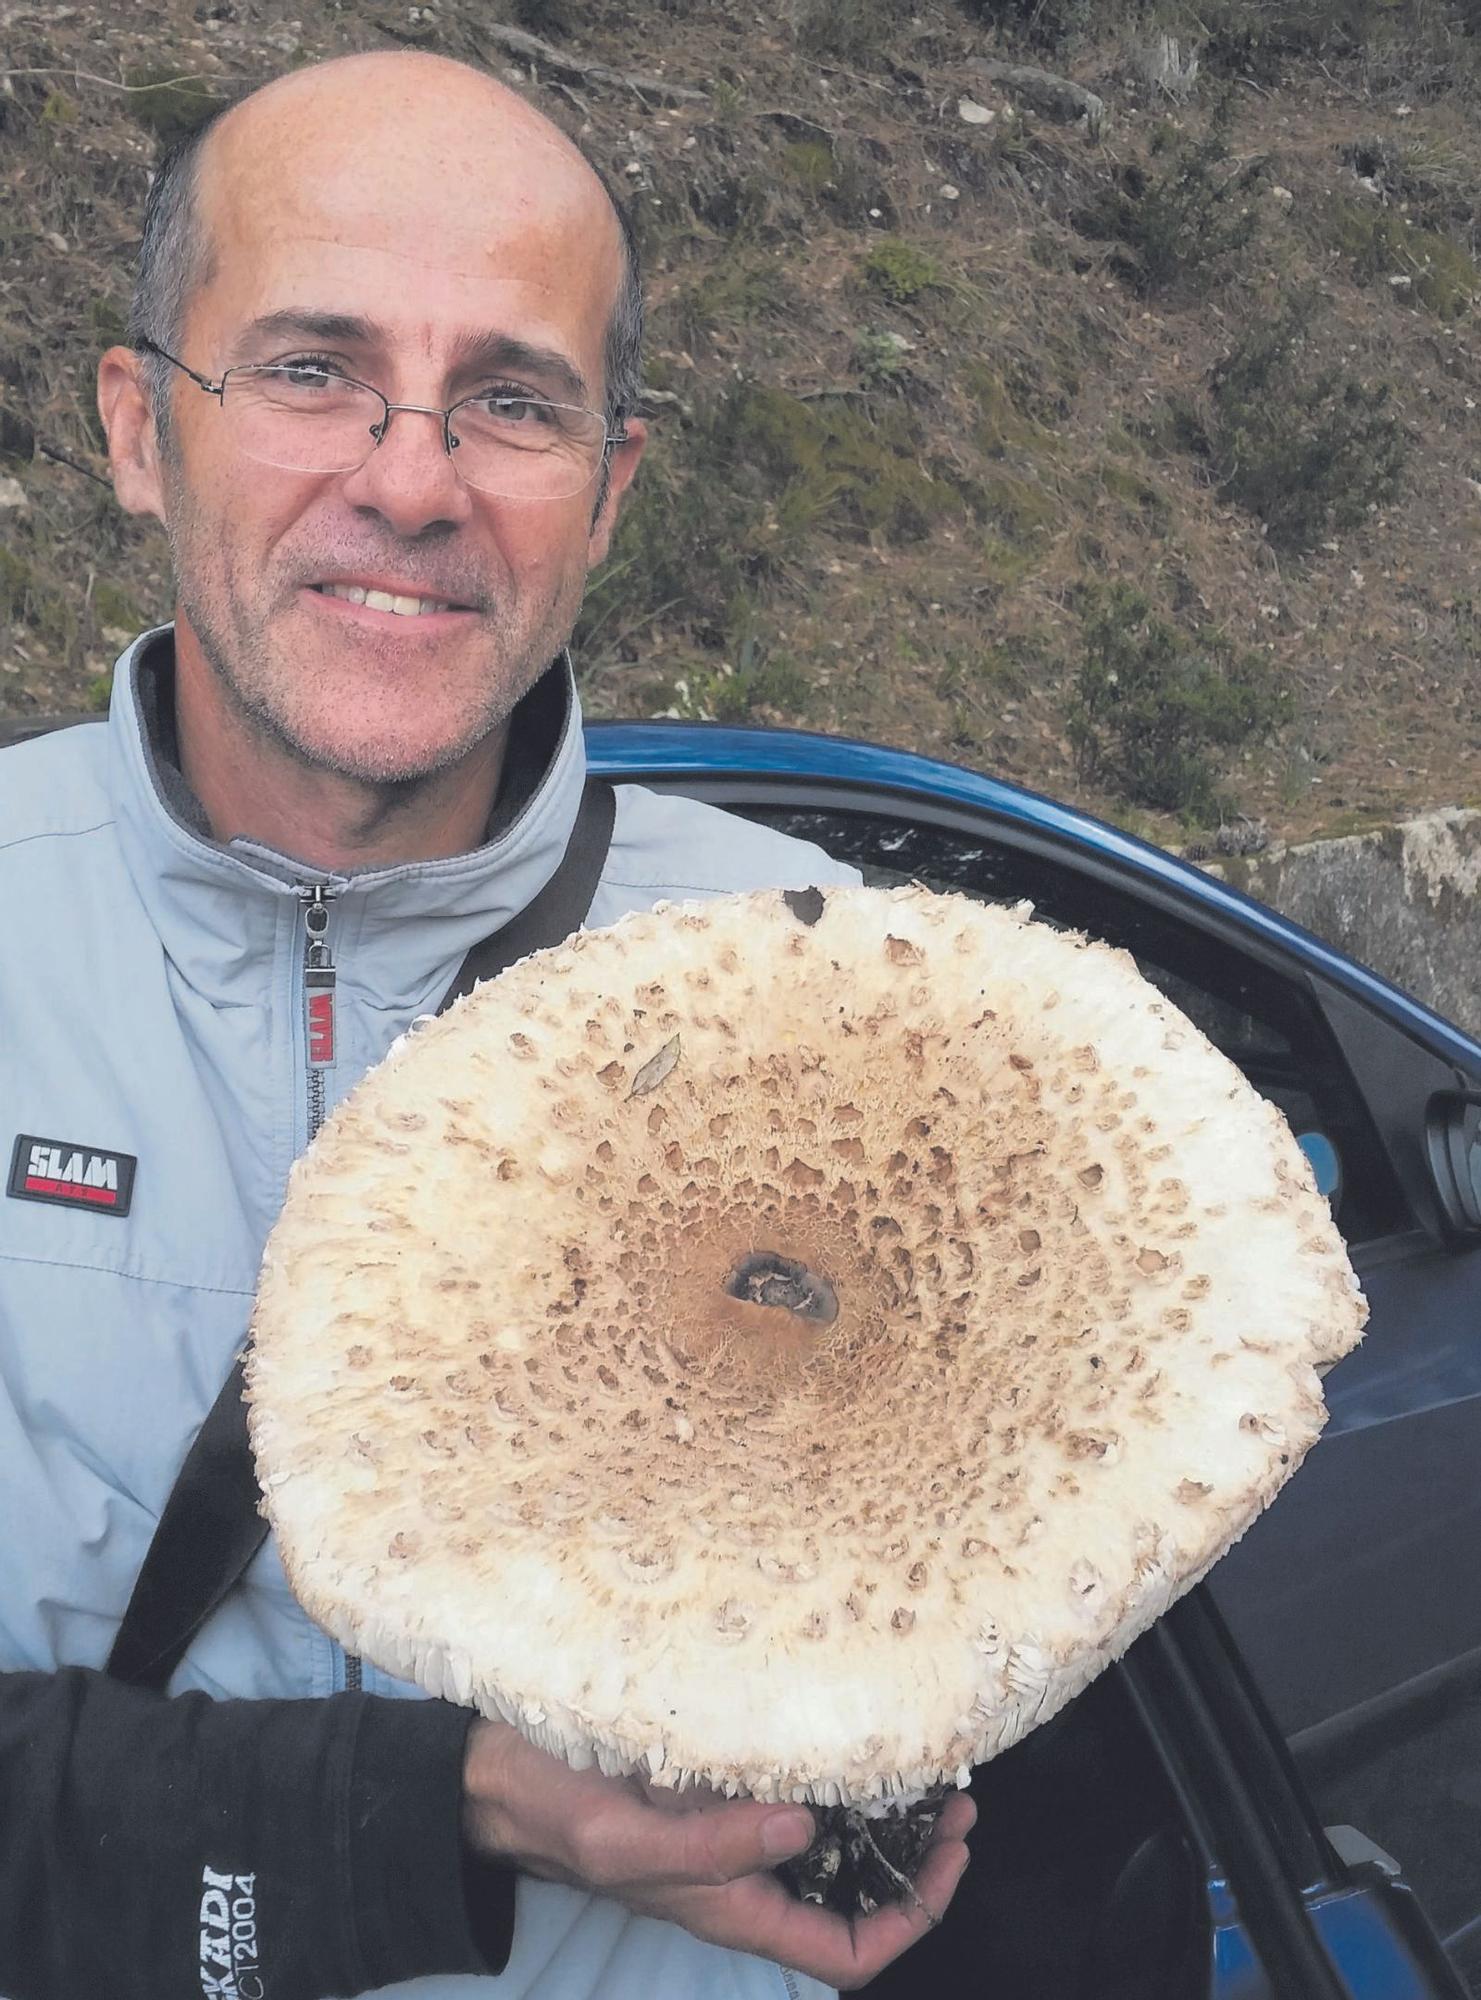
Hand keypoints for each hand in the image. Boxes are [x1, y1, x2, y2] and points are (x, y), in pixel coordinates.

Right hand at [462, 1719, 974, 1990]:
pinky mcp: (716, 1792)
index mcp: (730, 1906)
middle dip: (915, 1863)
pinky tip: (854, 1735)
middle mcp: (742, 1878)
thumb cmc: (555, 1809)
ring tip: (928, 1768)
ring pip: (831, 1849)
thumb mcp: (627, 1833)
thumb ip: (712, 1842)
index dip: (909, 1917)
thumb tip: (804, 1829)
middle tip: (959, 1800)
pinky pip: (794, 1797)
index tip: (950, 1856)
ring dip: (885, 1818)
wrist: (498, 1775)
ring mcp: (731, 1837)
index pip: (844, 1950)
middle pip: (853, 1900)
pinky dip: (835, 1776)